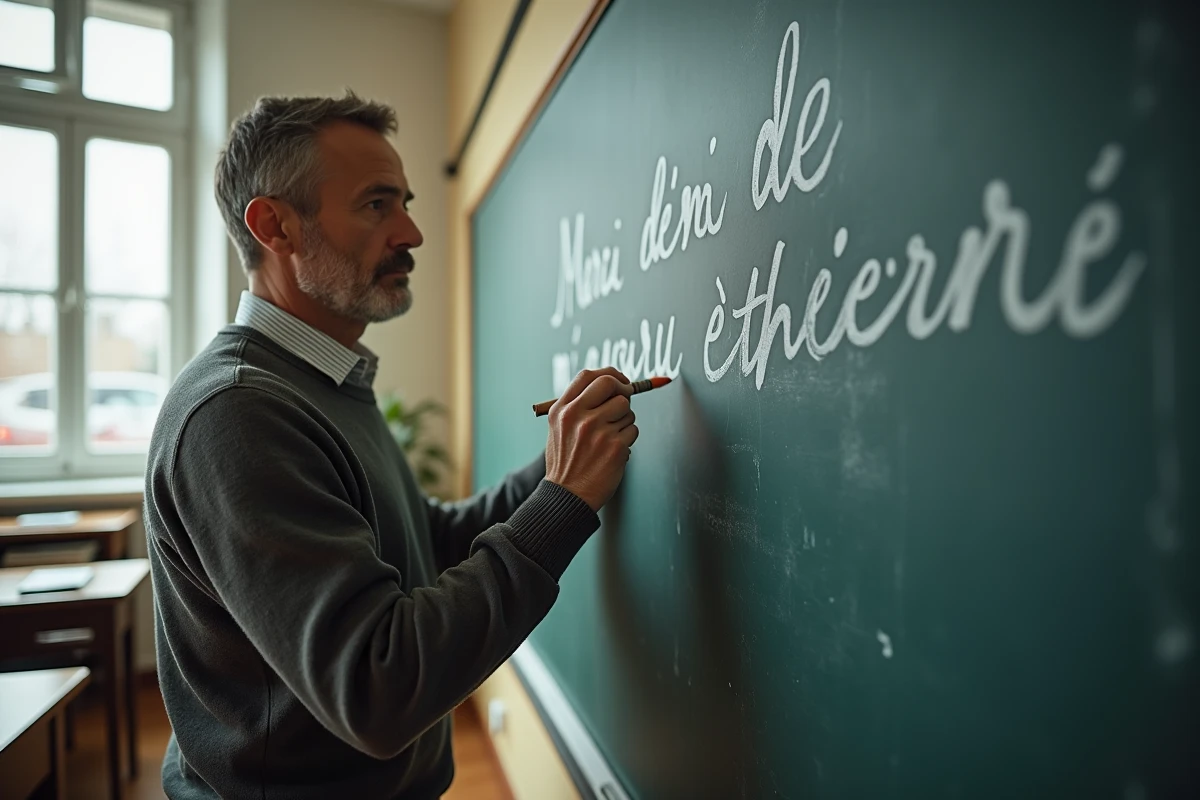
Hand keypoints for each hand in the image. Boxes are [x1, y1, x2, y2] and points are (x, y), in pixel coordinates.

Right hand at [544, 368, 639, 510]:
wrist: (567, 496)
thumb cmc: (566, 463)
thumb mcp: (558, 428)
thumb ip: (578, 406)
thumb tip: (610, 386)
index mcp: (562, 409)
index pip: (588, 375)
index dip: (609, 374)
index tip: (619, 381)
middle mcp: (578, 416)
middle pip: (611, 384)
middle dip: (623, 390)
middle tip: (624, 400)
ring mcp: (597, 430)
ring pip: (627, 409)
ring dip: (624, 421)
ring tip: (610, 437)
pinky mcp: (615, 446)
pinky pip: (633, 429)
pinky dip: (628, 438)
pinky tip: (613, 450)